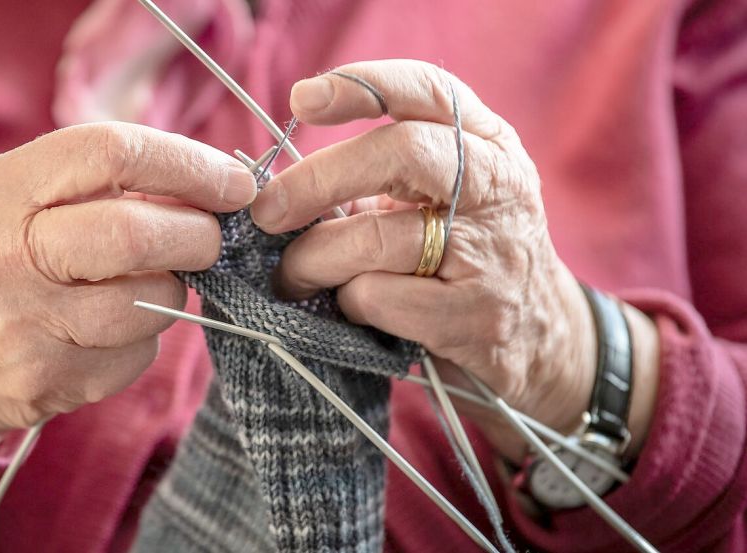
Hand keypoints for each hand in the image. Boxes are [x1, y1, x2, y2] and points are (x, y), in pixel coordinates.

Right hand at [0, 122, 254, 445]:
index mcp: (9, 188)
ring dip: (174, 290)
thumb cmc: (8, 251)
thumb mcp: (31, 193)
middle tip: (211, 238)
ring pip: (148, 304)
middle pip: (135, 236)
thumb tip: (222, 186)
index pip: (113, 154)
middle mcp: (9, 255)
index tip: (234, 183)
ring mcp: (25, 325)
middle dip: (198, 236)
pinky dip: (147, 339)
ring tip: (151, 282)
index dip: (189, 165)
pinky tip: (116, 329)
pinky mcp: (46, 382)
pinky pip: (137, 356)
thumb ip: (112, 180)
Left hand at [251, 60, 657, 459]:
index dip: (360, 86)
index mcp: (486, 143)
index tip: (302, 99)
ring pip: (378, 237)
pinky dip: (348, 301)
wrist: (543, 338)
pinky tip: (353, 307)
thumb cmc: (468, 255)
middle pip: (402, 153)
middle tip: (269, 210)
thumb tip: (283, 183)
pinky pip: (380, 297)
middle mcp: (498, 186)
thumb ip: (382, 174)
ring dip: (315, 258)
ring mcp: (492, 252)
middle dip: (318, 179)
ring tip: (294, 274)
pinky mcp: (476, 316)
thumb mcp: (446, 197)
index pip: (427, 91)